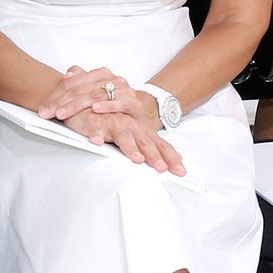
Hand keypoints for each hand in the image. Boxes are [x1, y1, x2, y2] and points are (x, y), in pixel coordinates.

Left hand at [39, 65, 149, 123]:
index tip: (43, 109)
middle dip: (61, 102)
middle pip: (81, 88)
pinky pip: (120, 103)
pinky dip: (107, 106)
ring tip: (63, 113)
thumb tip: (68, 73)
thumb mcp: (96, 92)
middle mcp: (111, 79)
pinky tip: (95, 109)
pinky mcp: (134, 103)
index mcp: (100, 74)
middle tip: (48, 114)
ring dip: (77, 106)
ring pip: (96, 94)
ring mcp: (123, 90)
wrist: (142, 111)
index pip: (73, 82)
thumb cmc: (116, 103)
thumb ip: (81, 81)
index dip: (55, 95)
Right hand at [61, 106, 185, 175]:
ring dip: (131, 148)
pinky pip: (97, 129)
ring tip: (137, 159)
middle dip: (154, 156)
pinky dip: (97, 135)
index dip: (171, 158)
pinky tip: (99, 142)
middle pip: (145, 142)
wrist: (91, 101)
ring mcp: (114, 123)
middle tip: (161, 168)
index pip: (160, 145)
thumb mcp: (135, 132)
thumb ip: (150, 144)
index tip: (181, 171)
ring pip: (124, 135)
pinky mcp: (96, 122)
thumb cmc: (113, 120)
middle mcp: (131, 126)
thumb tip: (171, 160)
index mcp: (142, 130)